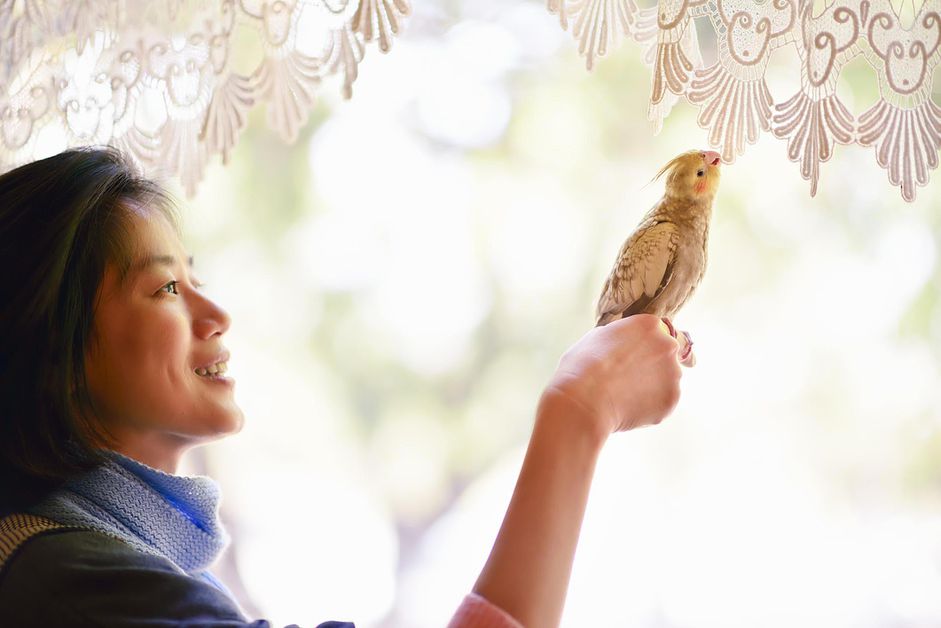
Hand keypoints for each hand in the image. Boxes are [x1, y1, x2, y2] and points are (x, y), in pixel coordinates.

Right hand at [540, 314, 688, 436]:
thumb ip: (622, 336)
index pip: (658, 331)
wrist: (583, 401)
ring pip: (667, 380)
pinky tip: (628, 407)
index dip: (646, 345)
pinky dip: (651, 406)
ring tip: (624, 395)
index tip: (635, 357)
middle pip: (666, 354)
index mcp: (649, 325)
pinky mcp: (672, 399)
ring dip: (652, 386)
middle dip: (652, 365)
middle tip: (627, 379)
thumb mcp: (598, 336)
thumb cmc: (582, 366)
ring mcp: (673, 373)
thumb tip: (627, 344)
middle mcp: (667, 345)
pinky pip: (664, 401)